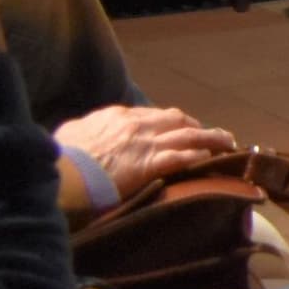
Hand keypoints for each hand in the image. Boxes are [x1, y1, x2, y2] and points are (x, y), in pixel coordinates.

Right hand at [57, 104, 236, 199]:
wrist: (62, 173)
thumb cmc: (60, 157)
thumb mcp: (69, 133)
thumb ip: (83, 129)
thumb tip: (80, 132)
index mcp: (117, 116)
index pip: (151, 115)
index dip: (168, 122)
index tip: (178, 127)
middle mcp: (137, 124)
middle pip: (176, 119)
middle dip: (196, 125)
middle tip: (210, 134)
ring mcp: (146, 143)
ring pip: (188, 135)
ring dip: (212, 138)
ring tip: (228, 143)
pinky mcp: (150, 163)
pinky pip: (183, 157)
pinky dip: (199, 157)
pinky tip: (211, 160)